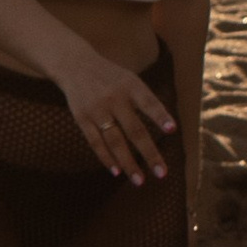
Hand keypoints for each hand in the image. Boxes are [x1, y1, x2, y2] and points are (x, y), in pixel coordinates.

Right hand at [59, 47, 175, 183]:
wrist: (74, 65)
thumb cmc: (110, 77)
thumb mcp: (129, 79)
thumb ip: (146, 100)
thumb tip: (168, 128)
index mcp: (130, 86)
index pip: (148, 102)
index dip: (160, 115)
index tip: (172, 129)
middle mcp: (114, 98)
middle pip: (134, 130)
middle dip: (149, 153)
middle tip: (161, 173)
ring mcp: (97, 109)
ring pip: (115, 141)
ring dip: (128, 163)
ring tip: (140, 181)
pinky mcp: (82, 118)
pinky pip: (95, 142)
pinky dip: (106, 158)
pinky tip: (117, 171)